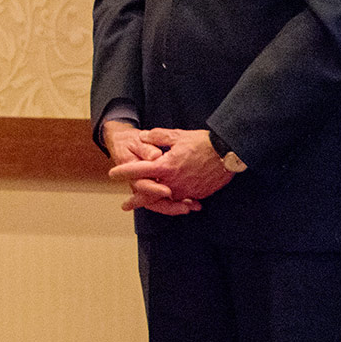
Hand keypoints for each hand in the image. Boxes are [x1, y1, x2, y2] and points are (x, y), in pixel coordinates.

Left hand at [108, 127, 232, 212]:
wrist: (228, 153)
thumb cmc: (202, 142)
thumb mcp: (177, 135)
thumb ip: (157, 136)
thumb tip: (143, 137)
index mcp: (166, 166)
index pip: (139, 170)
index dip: (124, 172)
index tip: (112, 174)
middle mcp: (174, 182)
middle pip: (150, 194)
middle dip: (136, 200)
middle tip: (125, 206)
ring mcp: (186, 190)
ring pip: (166, 200)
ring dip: (155, 203)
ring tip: (147, 206)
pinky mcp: (198, 194)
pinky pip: (183, 201)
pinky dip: (175, 203)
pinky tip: (171, 203)